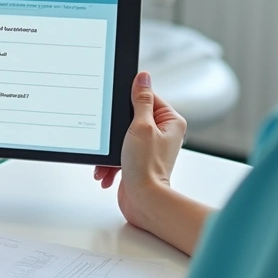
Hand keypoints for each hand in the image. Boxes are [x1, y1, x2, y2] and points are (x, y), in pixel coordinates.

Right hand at [94, 71, 186, 230]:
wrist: (143, 201)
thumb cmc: (146, 167)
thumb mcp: (141, 126)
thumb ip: (141, 100)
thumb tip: (143, 77)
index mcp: (170, 121)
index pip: (148, 97)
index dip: (130, 103)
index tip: (119, 108)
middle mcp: (163, 133)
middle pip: (132, 116)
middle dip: (116, 131)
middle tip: (114, 138)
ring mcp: (151, 147)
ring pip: (123, 136)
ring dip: (111, 150)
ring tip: (109, 163)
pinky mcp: (139, 160)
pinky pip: (120, 152)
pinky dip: (111, 162)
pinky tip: (107, 172)